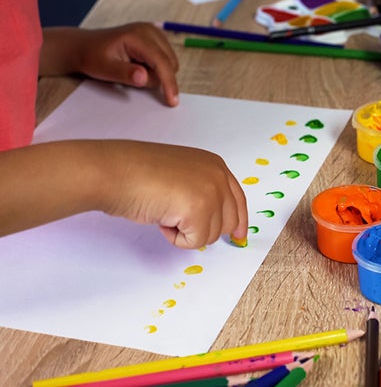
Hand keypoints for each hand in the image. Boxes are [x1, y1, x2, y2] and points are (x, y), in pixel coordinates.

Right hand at [0, 140, 247, 247]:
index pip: (238, 199)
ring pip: (211, 235)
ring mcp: (211, 192)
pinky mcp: (200, 211)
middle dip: (202, 228)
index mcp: (215, 165)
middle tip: (175, 217)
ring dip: (185, 232)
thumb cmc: (136, 173)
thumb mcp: (181, 175)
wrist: (114, 172)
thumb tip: (213, 220)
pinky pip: (195, 242)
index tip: (239, 236)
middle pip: (229, 222)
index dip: (238, 221)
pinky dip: (176, 238)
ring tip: (164, 211)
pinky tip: (161, 218)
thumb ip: (201, 190)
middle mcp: (218, 176)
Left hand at [42, 23, 179, 105]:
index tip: (172, 102)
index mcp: (137, 36)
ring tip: (134, 70)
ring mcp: (154, 32)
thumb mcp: (104, 69)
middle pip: (170, 63)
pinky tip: (139, 65)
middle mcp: (150, 31)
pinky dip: (157, 68)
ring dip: (157, 73)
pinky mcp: (155, 38)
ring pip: (170, 62)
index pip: (162, 62)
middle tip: (133, 78)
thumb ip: (125, 74)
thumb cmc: (92, 57)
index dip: (169, 82)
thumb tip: (144, 77)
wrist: (84, 46)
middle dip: (158, 77)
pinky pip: (166, 59)